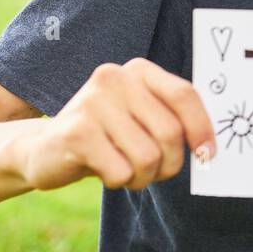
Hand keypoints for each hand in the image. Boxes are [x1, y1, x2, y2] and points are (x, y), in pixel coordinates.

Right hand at [22, 59, 216, 191]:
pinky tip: (100, 169)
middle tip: (153, 171)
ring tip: (124, 169)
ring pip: (148, 157)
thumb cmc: (107, 138)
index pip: (184, 95)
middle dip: (169, 164)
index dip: (202, 128)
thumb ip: (173, 122)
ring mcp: (92, 103)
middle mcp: (115, 78)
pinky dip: (118, 181)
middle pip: (170, 132)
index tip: (207, 155)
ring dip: (142, 177)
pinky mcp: (75, 132)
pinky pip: (121, 172)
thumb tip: (209, 149)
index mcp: (138, 70)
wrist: (44, 150)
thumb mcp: (141, 120)